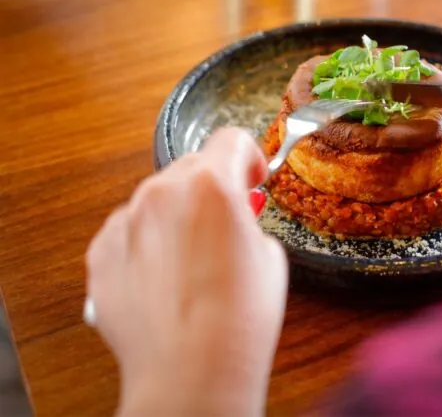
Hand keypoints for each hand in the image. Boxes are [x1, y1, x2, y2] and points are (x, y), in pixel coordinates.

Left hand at [85, 127, 287, 416]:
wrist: (190, 372)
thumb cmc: (237, 321)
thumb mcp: (269, 255)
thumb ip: (247, 220)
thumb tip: (235, 220)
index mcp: (211, 185)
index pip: (231, 140)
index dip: (249, 158)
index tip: (252, 178)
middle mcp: (162, 193)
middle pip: (191, 166)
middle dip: (212, 189)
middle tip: (226, 225)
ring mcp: (126, 222)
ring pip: (157, 199)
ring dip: (176, 216)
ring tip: (193, 262)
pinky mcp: (101, 253)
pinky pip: (128, 231)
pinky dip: (146, 244)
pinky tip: (165, 280)